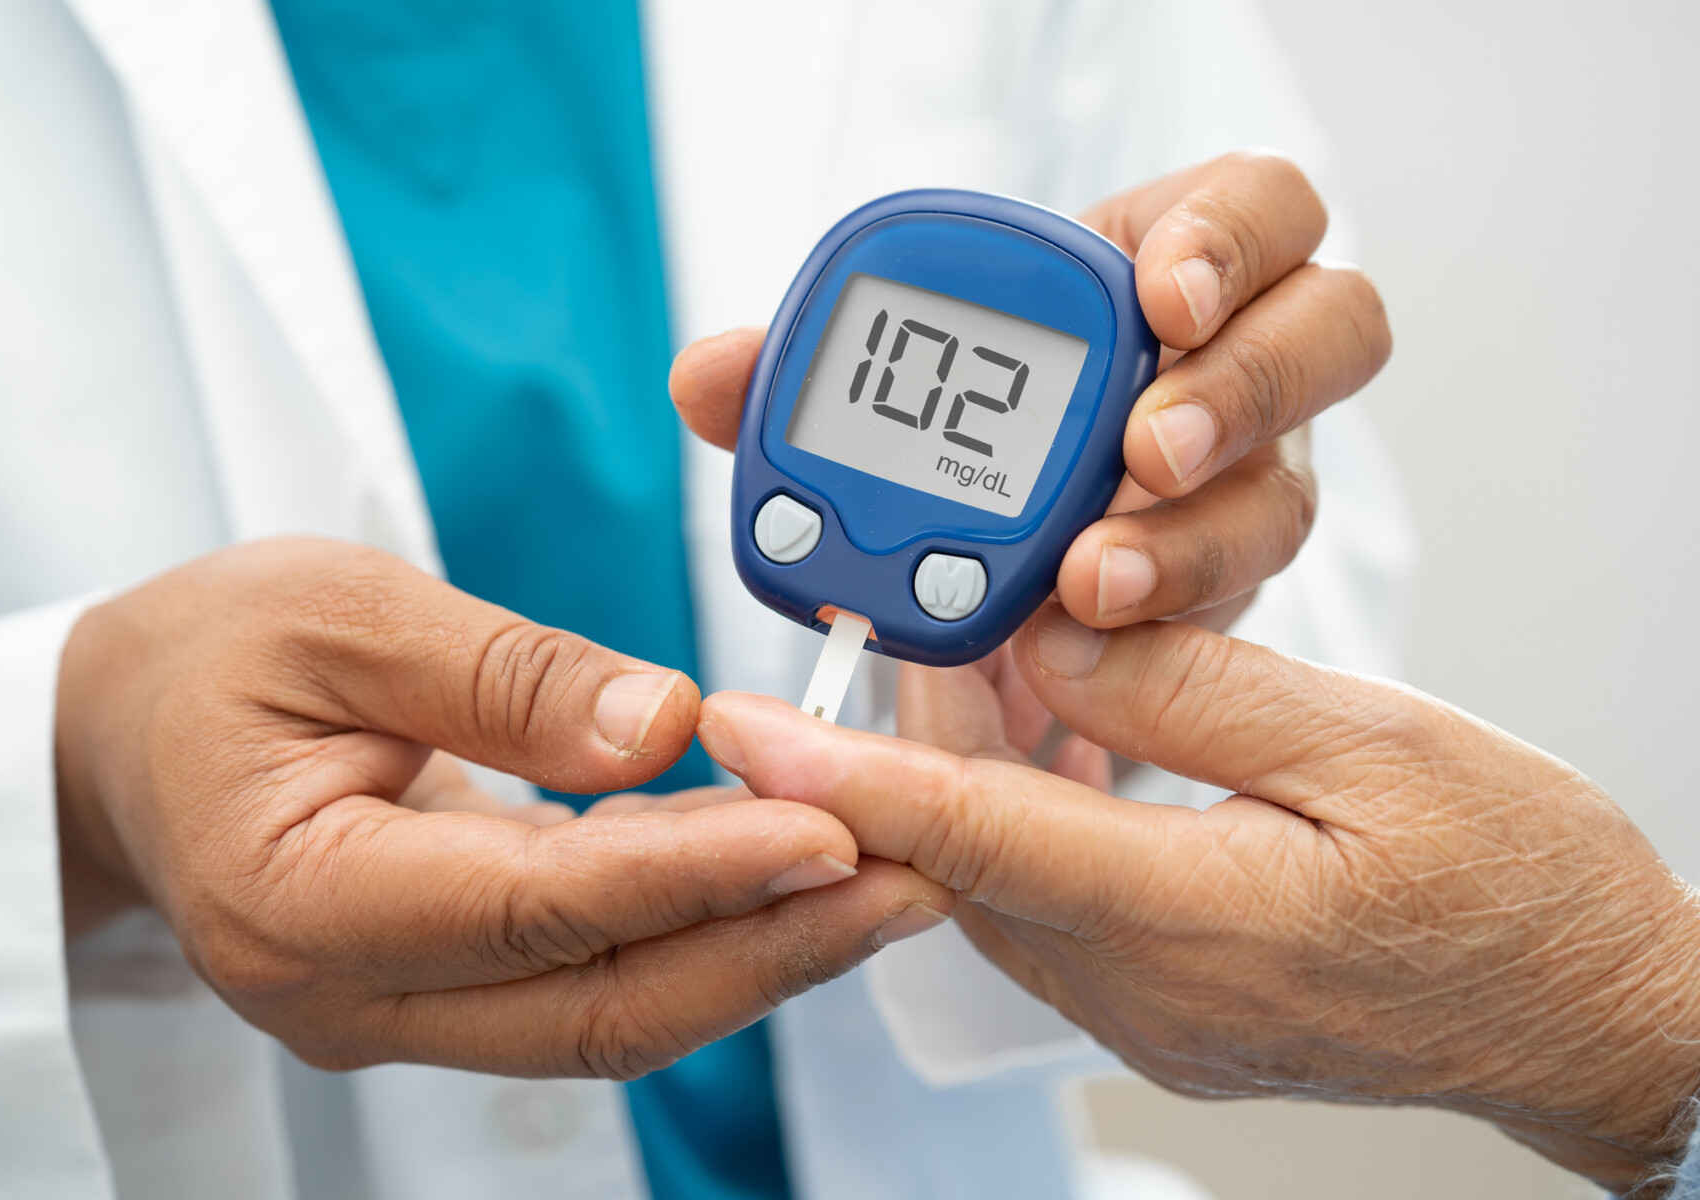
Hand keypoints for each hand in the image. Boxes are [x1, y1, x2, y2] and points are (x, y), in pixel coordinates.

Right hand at [55, 538, 949, 1077]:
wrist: (123, 732)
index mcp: (297, 900)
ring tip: (888, 883)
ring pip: (609, 1011)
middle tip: (915, 880)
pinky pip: (590, 978)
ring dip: (754, 954)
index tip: (826, 831)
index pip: (534, 905)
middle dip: (768, 950)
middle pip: (597, 1002)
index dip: (691, 875)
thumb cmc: (207, 655)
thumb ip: (502, 675)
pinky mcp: (443, 989)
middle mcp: (348, 995)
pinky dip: (695, 934)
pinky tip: (787, 880)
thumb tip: (665, 728)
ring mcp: (398, 1011)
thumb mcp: (340, 611)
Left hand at [671, 151, 1389, 632]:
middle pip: (1332, 333)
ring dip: (1189, 539)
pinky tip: (1071, 650)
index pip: (1261, 207)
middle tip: (1144, 449)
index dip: (1229, 237)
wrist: (1000, 562)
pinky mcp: (1223, 596)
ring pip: (1286, 494)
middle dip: (1243, 388)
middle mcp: (1234, 373)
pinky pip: (1230, 611)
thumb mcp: (882, 391)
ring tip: (1089, 581)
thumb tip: (706, 377)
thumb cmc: (956, 433)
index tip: (1155, 293)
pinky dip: (1148, 629)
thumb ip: (801, 377)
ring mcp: (1246, 487)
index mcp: (1163, 271)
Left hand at [694, 610, 1699, 1194]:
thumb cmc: (1519, 883)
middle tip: (874, 613)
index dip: (840, 770)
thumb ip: (1192, 692)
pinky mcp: (1155, 1004)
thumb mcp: (1375, 750)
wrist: (1592, 1018)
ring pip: (991, 871)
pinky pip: (1042, 897)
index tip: (736, 719)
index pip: (967, 835)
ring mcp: (1141, 1012)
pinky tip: (1045, 727)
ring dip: (957, 763)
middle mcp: (1137, 989)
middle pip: (957, 848)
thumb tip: (1052, 639)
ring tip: (962, 644)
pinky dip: (1018, 807)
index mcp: (1192, 924)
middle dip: (892, 734)